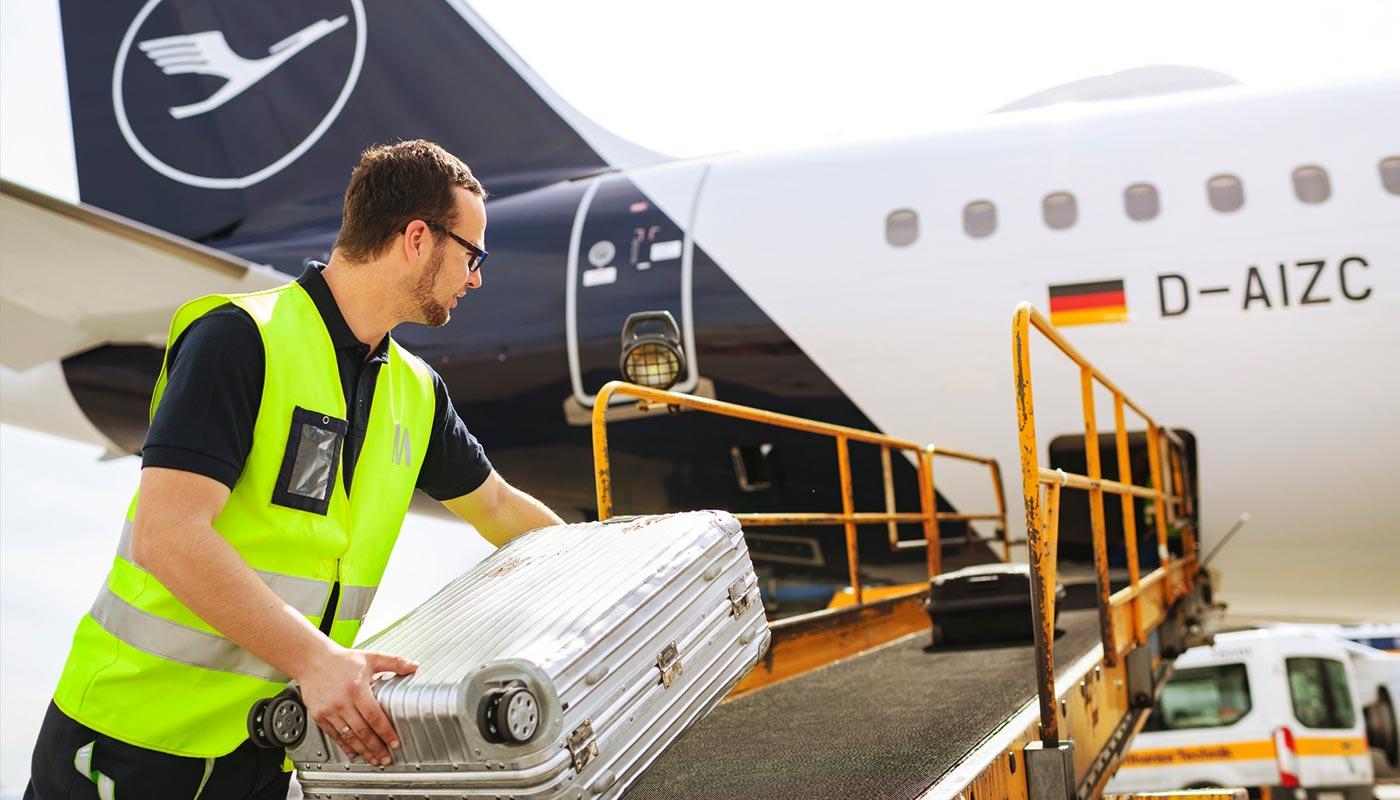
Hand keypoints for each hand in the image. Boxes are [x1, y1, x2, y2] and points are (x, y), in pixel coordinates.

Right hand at [296, 645, 416, 765]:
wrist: (313, 660)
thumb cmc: (342, 660)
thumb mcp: (371, 658)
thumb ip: (395, 662)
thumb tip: (414, 666)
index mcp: (356, 689)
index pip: (375, 717)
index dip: (386, 732)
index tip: (395, 743)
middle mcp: (342, 702)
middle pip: (362, 731)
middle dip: (376, 748)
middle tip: (386, 758)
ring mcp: (329, 711)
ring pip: (348, 737)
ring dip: (362, 751)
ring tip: (373, 759)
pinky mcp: (319, 716)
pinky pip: (334, 735)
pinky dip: (345, 746)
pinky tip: (354, 753)